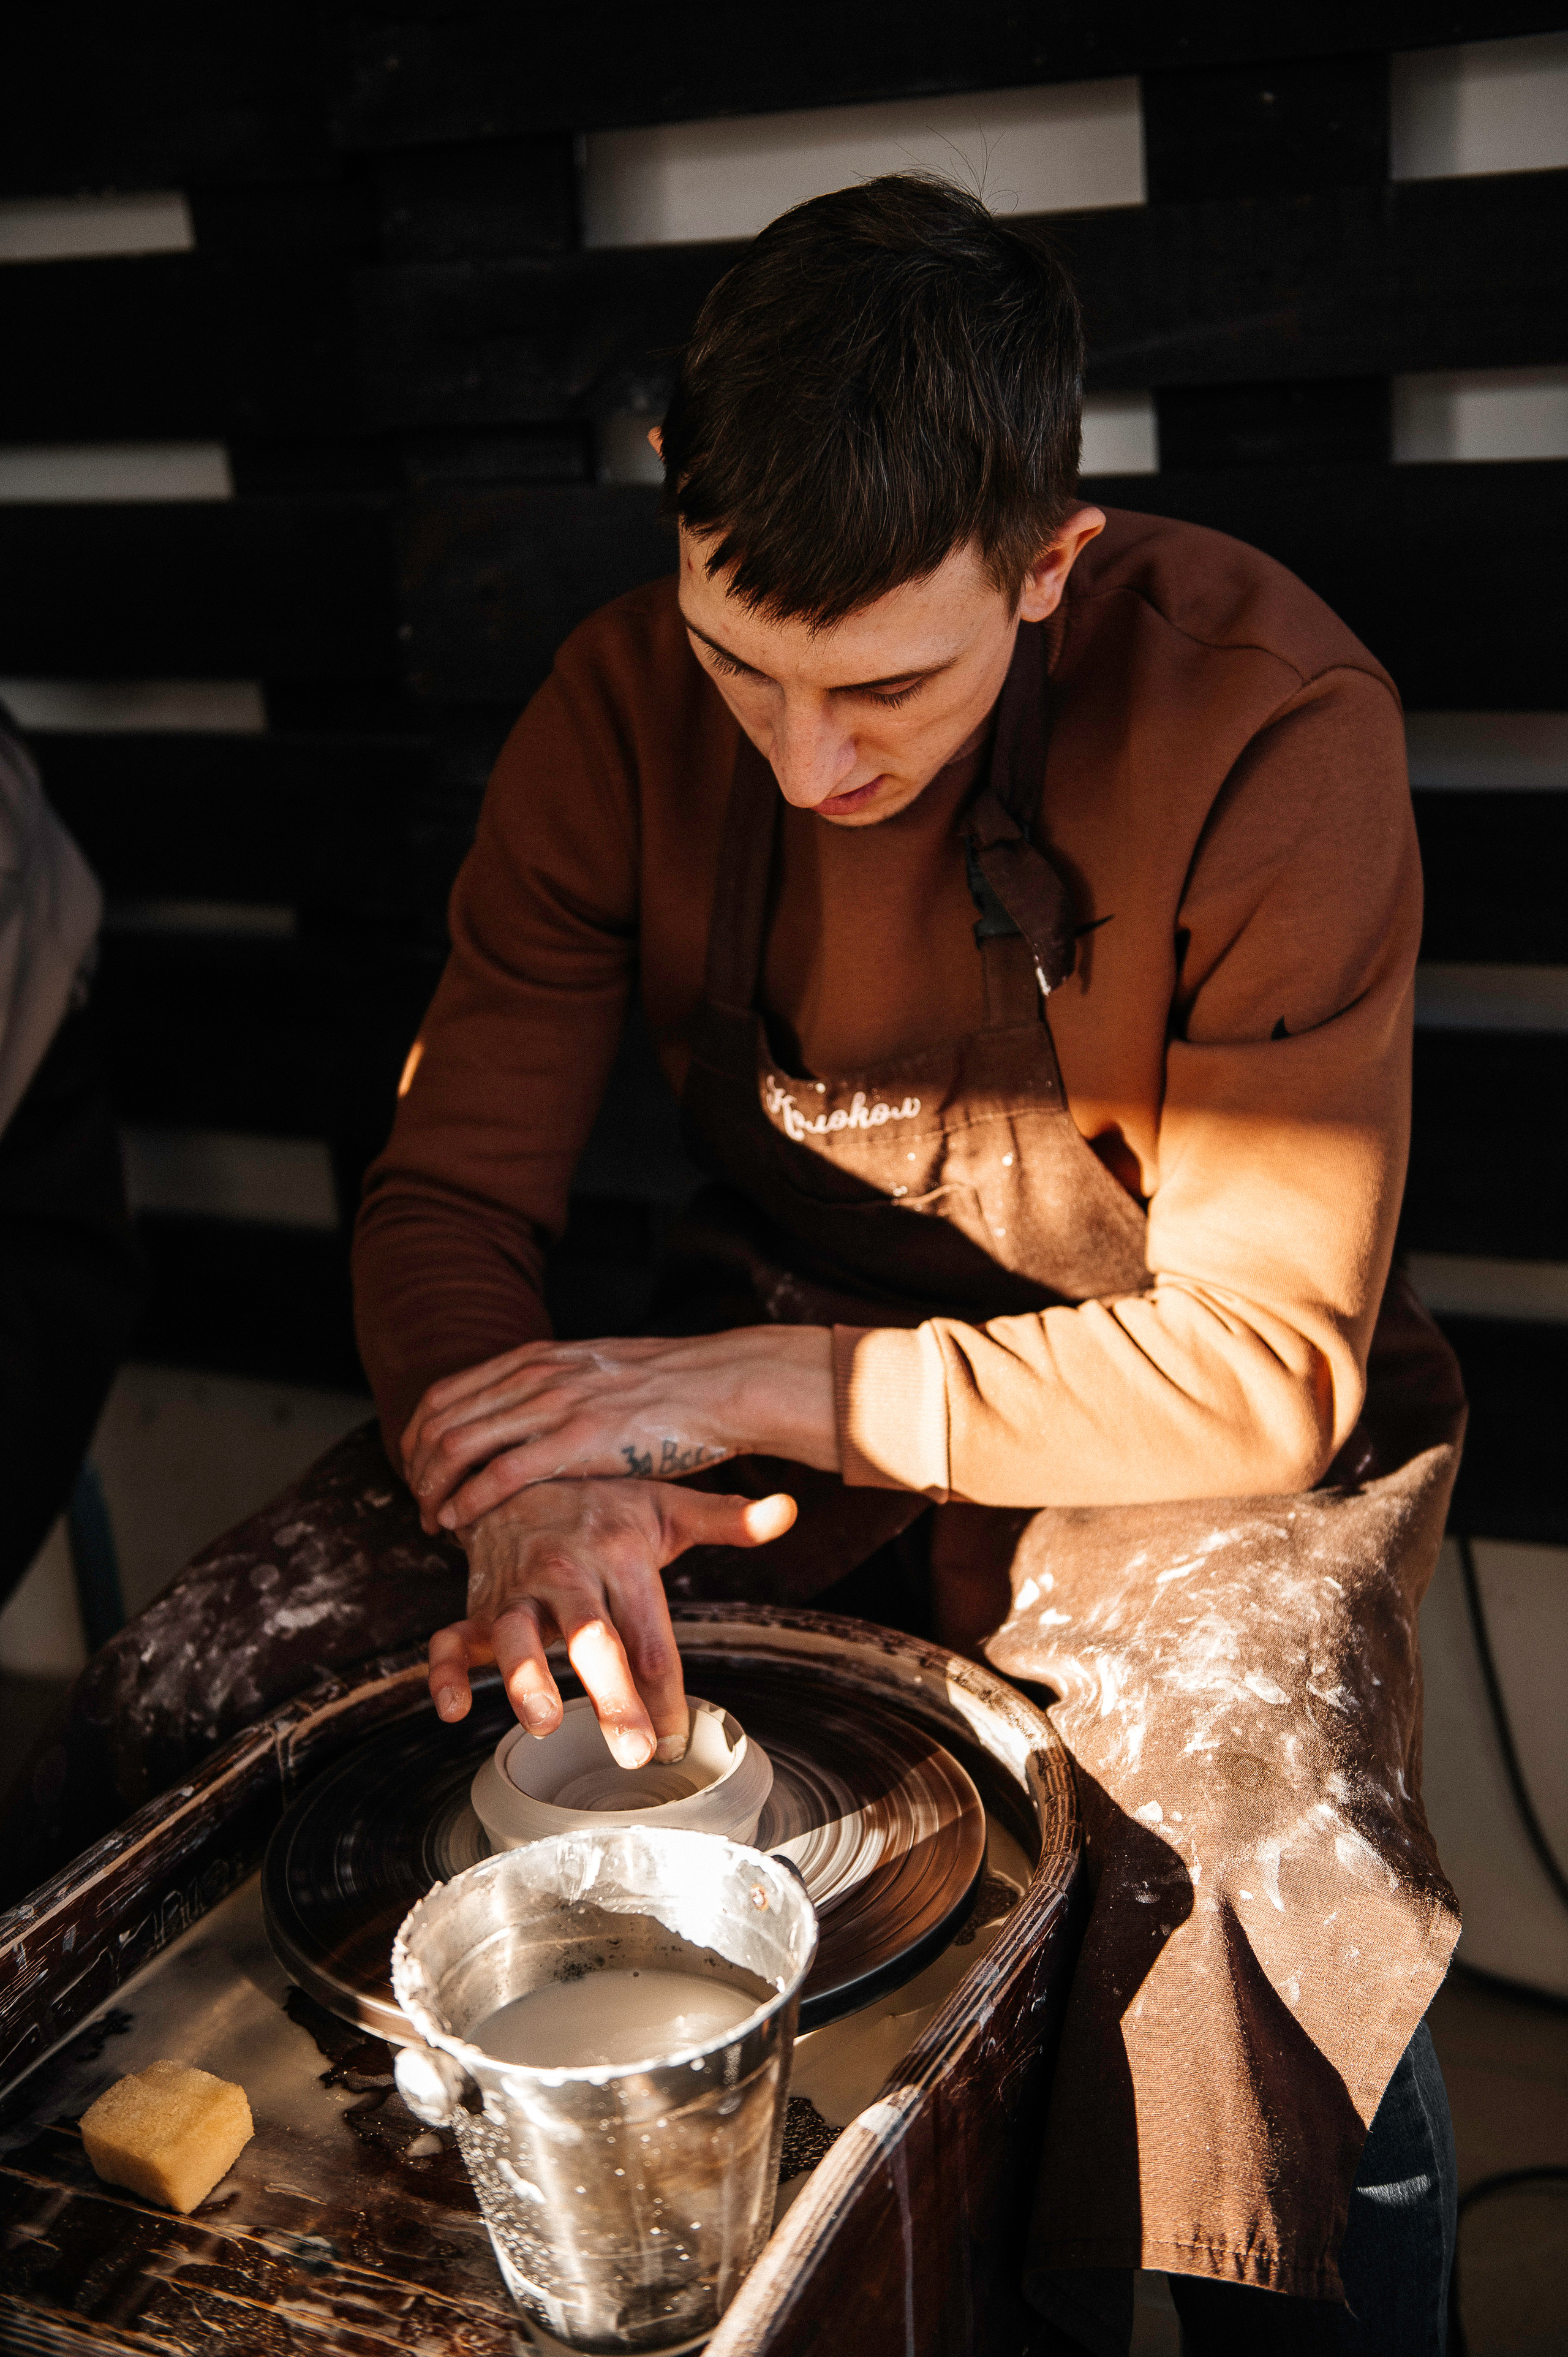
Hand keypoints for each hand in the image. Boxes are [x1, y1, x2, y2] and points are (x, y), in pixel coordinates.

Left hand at [402, 1326, 835, 1534]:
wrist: (725, 1382)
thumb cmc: (674, 1388)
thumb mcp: (600, 1373)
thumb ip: (561, 1389)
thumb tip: (538, 1416)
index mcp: (539, 1358)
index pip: (446, 1392)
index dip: (418, 1435)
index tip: (417, 1469)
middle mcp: (536, 1375)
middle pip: (441, 1419)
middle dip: (417, 1468)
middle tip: (419, 1504)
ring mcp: (554, 1405)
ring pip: (458, 1445)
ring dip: (433, 1489)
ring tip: (432, 1522)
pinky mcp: (577, 1440)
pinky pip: (499, 1473)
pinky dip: (467, 1500)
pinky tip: (458, 1522)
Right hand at [427, 1477, 796, 1760]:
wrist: (519, 1470)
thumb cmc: (603, 1504)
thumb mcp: (664, 1505)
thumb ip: (726, 1519)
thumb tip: (786, 1510)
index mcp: (618, 1553)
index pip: (649, 1633)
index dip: (666, 1690)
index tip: (676, 1740)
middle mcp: (567, 1572)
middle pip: (590, 1636)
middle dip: (611, 1694)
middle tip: (633, 1749)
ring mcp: (516, 1590)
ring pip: (513, 1634)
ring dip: (525, 1676)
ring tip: (543, 1719)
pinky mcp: (476, 1605)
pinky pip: (448, 1639)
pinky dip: (444, 1673)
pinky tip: (453, 1709)